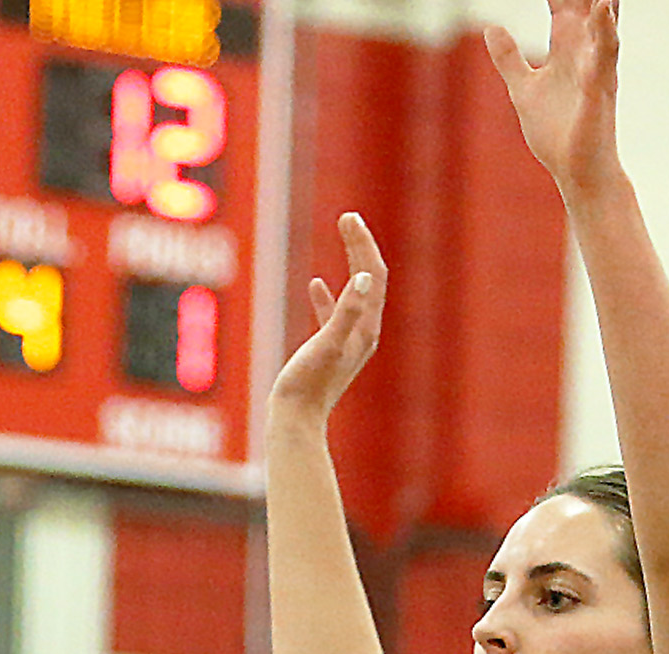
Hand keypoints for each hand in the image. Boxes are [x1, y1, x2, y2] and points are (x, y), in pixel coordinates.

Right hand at [268, 214, 390, 419]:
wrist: (296, 420)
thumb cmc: (308, 385)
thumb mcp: (328, 344)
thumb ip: (345, 311)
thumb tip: (364, 277)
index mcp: (366, 328)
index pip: (373, 275)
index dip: (363, 244)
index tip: (348, 218)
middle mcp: (363, 332)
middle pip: (369, 278)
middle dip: (359, 246)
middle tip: (347, 218)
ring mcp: (348, 341)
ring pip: (354, 292)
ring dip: (349, 262)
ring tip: (342, 237)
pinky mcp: (329, 349)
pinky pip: (334, 313)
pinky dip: (329, 295)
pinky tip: (315, 284)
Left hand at [481, 0, 623, 197]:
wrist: (576, 171)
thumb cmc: (556, 132)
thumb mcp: (523, 88)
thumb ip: (509, 58)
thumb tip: (491, 28)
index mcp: (567, 46)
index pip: (562, 1)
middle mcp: (586, 49)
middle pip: (585, 0)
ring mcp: (596, 66)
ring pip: (602, 19)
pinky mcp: (600, 89)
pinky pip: (605, 56)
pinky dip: (605, 32)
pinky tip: (602, 11)